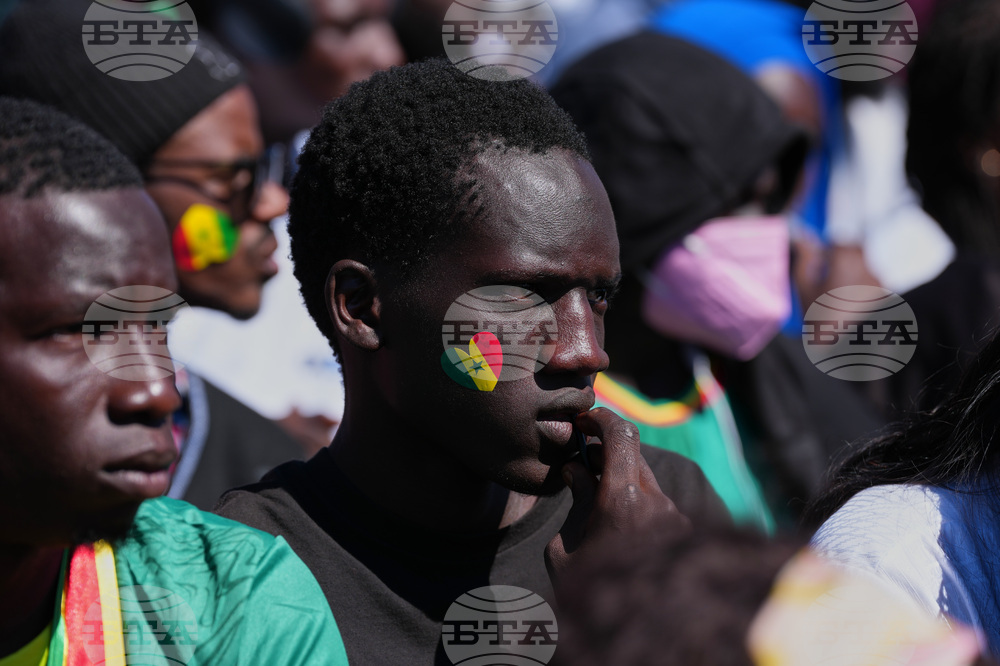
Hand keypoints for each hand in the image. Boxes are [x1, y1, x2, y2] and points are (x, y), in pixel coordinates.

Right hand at [544, 407, 690, 578]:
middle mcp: (656, 501)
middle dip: (605, 450)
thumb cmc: (593, 595)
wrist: (642, 634)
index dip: (600, 418)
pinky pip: (658, 504)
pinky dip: (636, 502)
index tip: (583, 418)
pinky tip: (617, 524)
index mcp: (623, 499)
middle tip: (581, 457)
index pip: (619, 433)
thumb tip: (576, 470)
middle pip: (633, 453)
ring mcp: (675, 517)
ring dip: (621, 478)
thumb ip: (575, 501)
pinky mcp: (685, 534)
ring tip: (593, 496)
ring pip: (646, 480)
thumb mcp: (565, 551)